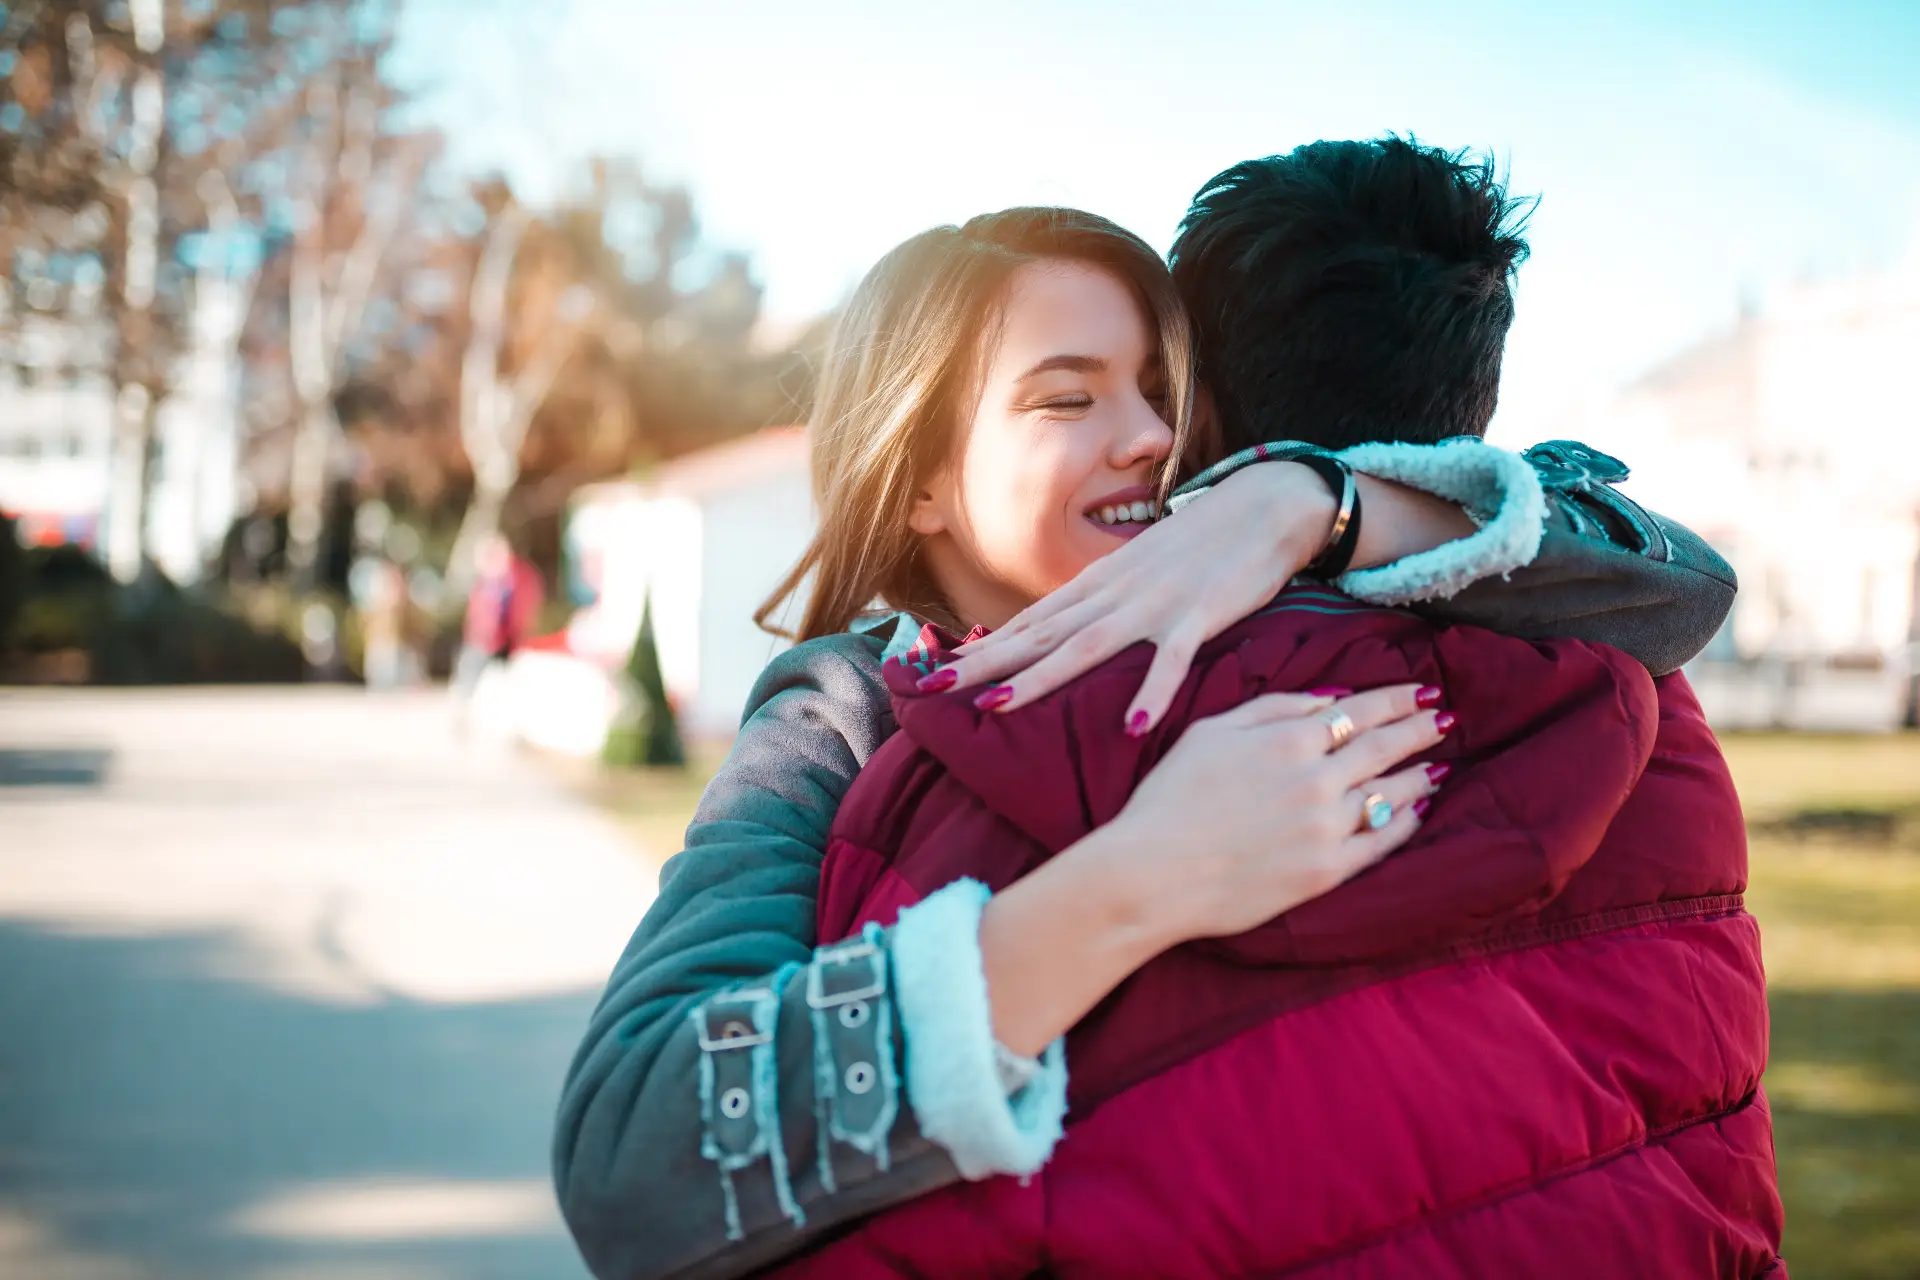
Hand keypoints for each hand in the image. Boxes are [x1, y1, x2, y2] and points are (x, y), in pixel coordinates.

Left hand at [936, 461, 1336, 730]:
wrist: (1265, 504)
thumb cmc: (1201, 547)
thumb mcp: (1140, 573)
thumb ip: (1103, 605)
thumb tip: (1063, 637)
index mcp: (1099, 585)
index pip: (1030, 622)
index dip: (982, 648)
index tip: (934, 672)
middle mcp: (1115, 593)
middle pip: (1040, 636)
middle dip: (985, 664)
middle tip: (932, 689)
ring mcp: (1155, 604)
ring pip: (1086, 646)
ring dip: (1040, 678)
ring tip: (995, 707)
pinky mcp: (1200, 615)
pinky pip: (1172, 660)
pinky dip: (1153, 692)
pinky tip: (1134, 727)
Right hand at [1079, 684, 1446, 944]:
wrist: (1153, 874)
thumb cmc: (1171, 798)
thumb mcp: (1211, 731)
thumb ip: (1274, 708)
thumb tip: (1329, 700)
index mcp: (1288, 739)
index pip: (1359, 711)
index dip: (1395, 699)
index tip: (1422, 690)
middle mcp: (1317, 779)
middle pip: (1383, 747)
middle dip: (1418, 728)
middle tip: (1445, 717)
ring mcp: (1326, 828)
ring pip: (1389, 793)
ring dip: (1418, 774)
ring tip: (1438, 764)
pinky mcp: (1326, 872)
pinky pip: (1380, 843)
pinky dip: (1405, 822)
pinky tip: (1418, 810)